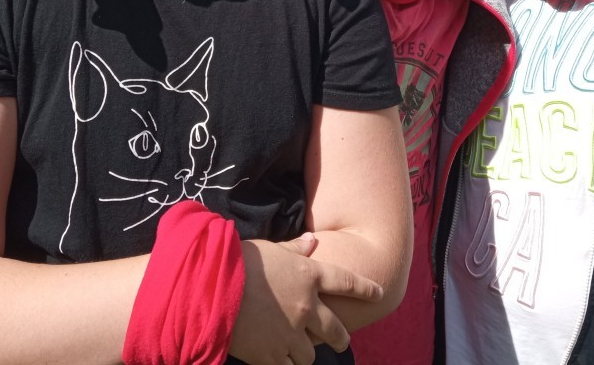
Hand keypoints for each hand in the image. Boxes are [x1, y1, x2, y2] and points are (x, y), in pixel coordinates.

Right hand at [229, 234, 382, 364]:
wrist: (214, 288)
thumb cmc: (241, 262)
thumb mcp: (271, 248)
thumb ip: (294, 249)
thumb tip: (312, 241)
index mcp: (308, 274)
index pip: (347, 281)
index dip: (365, 288)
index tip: (379, 293)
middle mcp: (307, 305)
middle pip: (335, 329)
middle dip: (340, 337)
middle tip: (340, 340)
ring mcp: (292, 333)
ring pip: (311, 353)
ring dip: (306, 351)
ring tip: (297, 348)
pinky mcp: (273, 355)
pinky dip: (285, 363)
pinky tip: (279, 358)